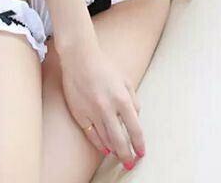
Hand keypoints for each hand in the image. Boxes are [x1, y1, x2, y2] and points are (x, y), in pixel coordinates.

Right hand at [59, 39, 144, 169]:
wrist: (79, 57)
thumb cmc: (104, 67)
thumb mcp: (125, 80)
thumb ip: (133, 100)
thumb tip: (136, 118)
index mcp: (122, 98)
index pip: (135, 129)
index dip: (139, 144)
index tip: (141, 153)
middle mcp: (107, 107)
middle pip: (120, 140)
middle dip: (127, 155)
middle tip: (130, 164)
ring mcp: (92, 112)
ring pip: (105, 140)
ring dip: (114, 150)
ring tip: (119, 156)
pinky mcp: (79, 113)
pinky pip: (91, 135)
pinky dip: (99, 144)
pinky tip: (105, 149)